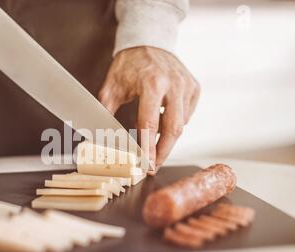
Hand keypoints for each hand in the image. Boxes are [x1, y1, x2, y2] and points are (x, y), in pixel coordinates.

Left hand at [99, 46, 199, 174]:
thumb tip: (100, 137)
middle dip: (163, 152)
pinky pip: (187, 116)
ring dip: (167, 139)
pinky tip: (163, 122)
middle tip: (152, 166)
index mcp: (151, 83)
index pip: (150, 123)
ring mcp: (187, 86)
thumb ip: (106, 111)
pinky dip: (175, 124)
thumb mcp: (112, 86)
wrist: (149, 41)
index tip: (146, 164)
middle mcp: (173, 84)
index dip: (148, 147)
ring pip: (182, 124)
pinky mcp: (194, 88)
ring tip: (154, 146)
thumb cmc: (129, 64)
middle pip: (173, 129)